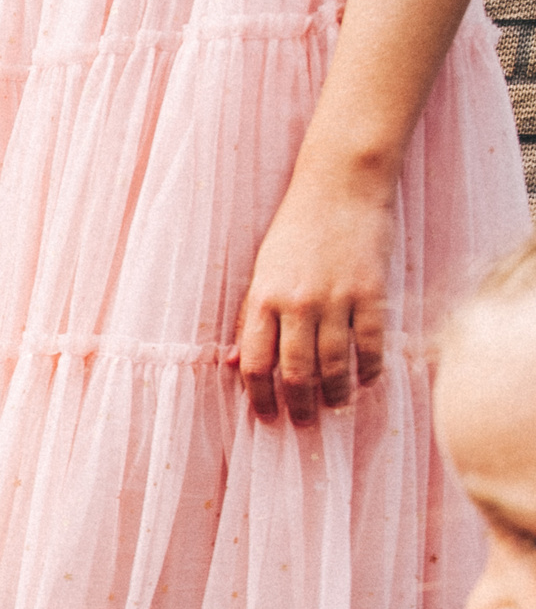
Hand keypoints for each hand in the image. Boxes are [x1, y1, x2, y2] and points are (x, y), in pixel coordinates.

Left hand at [229, 167, 395, 425]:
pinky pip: (372, 344)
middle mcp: (297, 303)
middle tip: (303, 422)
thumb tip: (236, 366)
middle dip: (298, 405)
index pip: (255, 364)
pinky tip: (366, 380)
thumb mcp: (261, 271)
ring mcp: (336, 299)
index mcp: (262, 299)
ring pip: (334, 365)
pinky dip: (369, 369)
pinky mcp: (372, 292)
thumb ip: (252, 319)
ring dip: (335, 394)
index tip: (266, 417)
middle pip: (295, 372)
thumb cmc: (296, 230)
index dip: (258, 398)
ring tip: (335, 406)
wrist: (340, 186)